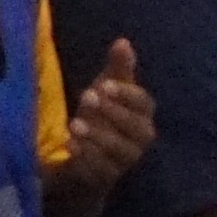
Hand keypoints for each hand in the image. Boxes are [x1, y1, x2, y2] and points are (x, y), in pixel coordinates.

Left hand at [66, 34, 157, 182]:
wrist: (90, 154)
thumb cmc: (103, 115)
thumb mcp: (107, 89)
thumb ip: (118, 68)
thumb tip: (122, 41)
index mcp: (143, 114)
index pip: (144, 104)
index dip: (127, 95)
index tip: (105, 85)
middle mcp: (141, 138)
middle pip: (136, 127)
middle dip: (112, 112)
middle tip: (87, 97)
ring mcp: (126, 159)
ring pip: (119, 149)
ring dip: (97, 136)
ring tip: (74, 124)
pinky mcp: (108, 176)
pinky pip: (102, 169)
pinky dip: (87, 157)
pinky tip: (71, 144)